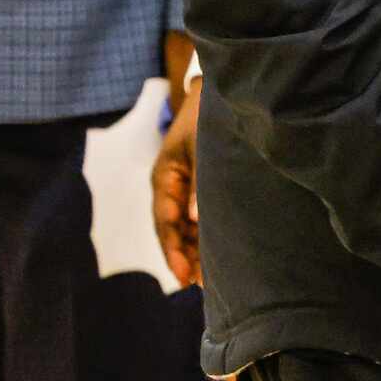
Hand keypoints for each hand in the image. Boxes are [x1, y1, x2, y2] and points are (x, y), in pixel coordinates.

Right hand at [150, 89, 201, 287]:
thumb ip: (199, 180)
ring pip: (185, 228)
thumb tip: (196, 217)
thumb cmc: (206, 117)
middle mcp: (170, 188)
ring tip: (207, 279)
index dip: (174, 251)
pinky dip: (205, 236)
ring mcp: (183, 188)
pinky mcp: (199, 188)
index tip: (184, 276)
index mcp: (164, 178)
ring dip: (195, 251)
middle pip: (173, 231)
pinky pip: (198, 218)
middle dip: (184, 258)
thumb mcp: (202, 146)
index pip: (165, 222)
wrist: (215, 95)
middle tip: (198, 285)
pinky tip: (215, 254)